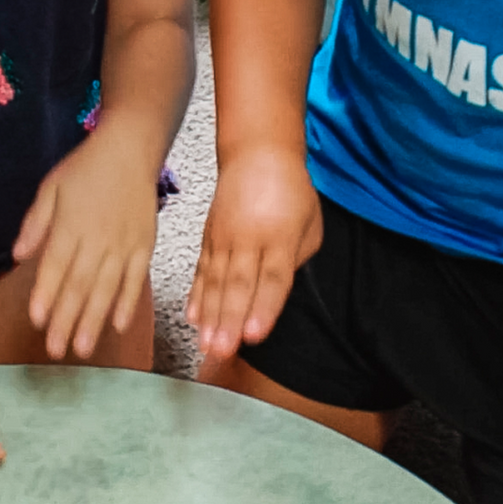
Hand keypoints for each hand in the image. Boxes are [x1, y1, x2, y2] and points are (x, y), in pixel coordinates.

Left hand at [14, 132, 157, 361]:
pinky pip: (135, 280)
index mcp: (70, 225)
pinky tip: (118, 326)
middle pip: (79, 285)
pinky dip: (127, 304)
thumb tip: (17, 256)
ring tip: (83, 349)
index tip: (36, 321)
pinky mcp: (144, 246)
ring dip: (94, 321)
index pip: (55, 266)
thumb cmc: (86, 168)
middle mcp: (97, 239)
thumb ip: (35, 223)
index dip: (45, 294)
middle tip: (56, 350)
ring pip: (106, 289)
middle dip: (66, 320)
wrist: (131, 147)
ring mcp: (123, 244)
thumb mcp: (51, 187)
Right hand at [186, 143, 320, 360]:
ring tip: (206, 344)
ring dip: (210, 317)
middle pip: (239, 286)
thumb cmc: (289, 190)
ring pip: (217, 283)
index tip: (255, 334)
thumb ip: (295, 261)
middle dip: (230, 322)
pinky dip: (197, 296)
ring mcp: (225, 240)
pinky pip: (202, 272)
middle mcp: (250, 240)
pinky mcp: (209, 240)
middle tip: (222, 350)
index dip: (264, 308)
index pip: (273, 279)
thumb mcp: (309, 224)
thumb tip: (277, 293)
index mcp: (281, 237)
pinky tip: (193, 318)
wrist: (257, 153)